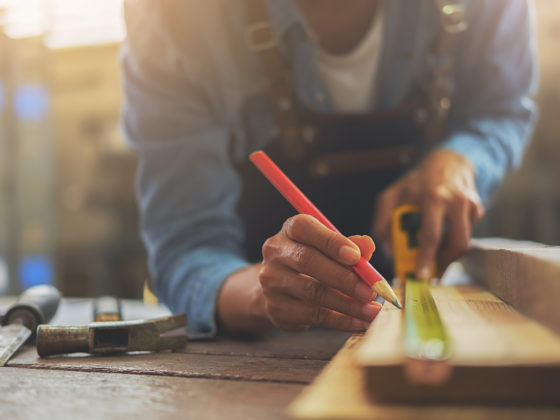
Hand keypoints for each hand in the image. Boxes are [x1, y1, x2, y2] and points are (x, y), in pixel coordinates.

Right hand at [257, 214, 381, 330]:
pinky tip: (359, 322)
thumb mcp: (329, 249)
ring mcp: (271, 281)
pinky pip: (312, 316)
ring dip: (347, 304)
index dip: (331, 241)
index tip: (356, 256)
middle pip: (307, 260)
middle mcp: (275, 252)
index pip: (304, 228)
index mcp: (289, 230)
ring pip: (312, 292)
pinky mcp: (276, 308)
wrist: (280, 290)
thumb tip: (368, 245)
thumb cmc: (313, 262)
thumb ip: (350, 246)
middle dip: (343, 278)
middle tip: (370, 291)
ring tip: (371, 310)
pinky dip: (339, 321)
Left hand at [372, 149, 484, 278]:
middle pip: (456, 244)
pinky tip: (443, 236)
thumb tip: (389, 252)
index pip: (431, 235)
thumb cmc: (415, 183)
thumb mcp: (391, 196)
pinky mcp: (478, 209)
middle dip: (442, 264)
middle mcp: (455, 201)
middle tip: (429, 276)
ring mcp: (470, 205)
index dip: (426, 259)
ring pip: (463, 244)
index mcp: (432, 197)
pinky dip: (453, 242)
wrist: (447, 162)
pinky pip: (467, 235)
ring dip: (447, 256)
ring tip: (433, 257)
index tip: (421, 277)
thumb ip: (382, 222)